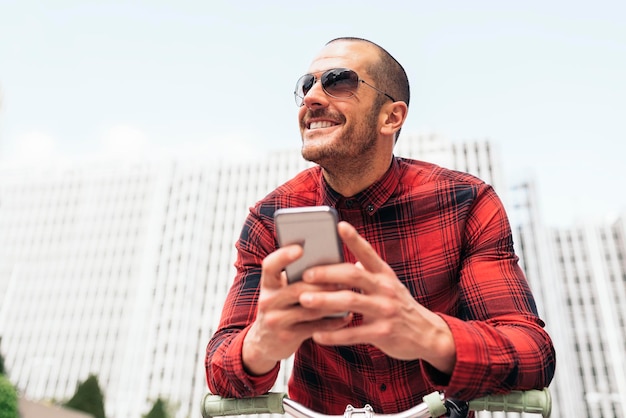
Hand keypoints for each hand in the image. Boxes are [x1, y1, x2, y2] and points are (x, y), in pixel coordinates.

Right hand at [242, 244, 351, 375]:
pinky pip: (315, 327)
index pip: (270, 266)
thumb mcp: (281, 290)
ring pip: (309, 309)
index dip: (283, 256)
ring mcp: (276, 321)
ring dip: (332, 302)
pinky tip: (347, 316)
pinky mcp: (287, 337)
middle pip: (297, 289)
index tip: (301, 249)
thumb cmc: (282, 307)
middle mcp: (267, 301)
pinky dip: (333, 322)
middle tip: (343, 278)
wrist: (265, 342)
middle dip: (322, 284)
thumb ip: (297, 278)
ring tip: (349, 295)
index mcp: (267, 284)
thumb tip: (328, 261)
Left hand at [299, 221, 456, 373]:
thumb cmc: (400, 307)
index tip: (339, 225)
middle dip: (328, 273)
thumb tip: (347, 262)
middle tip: (306, 274)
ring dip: (325, 300)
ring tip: (304, 300)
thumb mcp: (389, 285)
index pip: (368, 252)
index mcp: (385, 275)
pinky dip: (333, 335)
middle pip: (353, 275)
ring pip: (350, 301)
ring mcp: (385, 311)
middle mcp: (386, 289)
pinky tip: (316, 335)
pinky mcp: (383, 333)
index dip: (354, 239)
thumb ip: (369, 274)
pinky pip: (353, 333)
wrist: (428, 335)